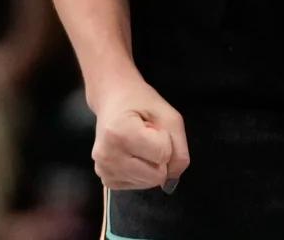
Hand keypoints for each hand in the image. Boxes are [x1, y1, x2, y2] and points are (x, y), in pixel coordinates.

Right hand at [89, 74, 189, 190]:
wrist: (112, 98)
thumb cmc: (140, 102)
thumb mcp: (169, 117)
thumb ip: (180, 150)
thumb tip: (172, 179)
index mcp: (120, 134)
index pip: (163, 155)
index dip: (166, 141)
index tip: (152, 127)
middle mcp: (107, 156)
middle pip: (156, 176)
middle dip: (159, 157)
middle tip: (146, 137)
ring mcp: (103, 169)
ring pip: (148, 183)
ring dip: (150, 165)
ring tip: (137, 144)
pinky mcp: (106, 179)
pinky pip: (138, 186)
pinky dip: (140, 173)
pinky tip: (131, 155)